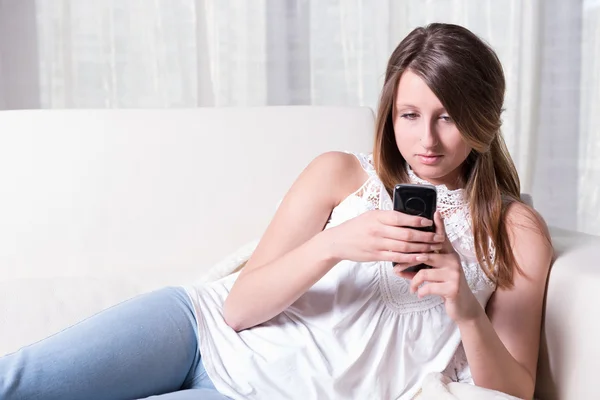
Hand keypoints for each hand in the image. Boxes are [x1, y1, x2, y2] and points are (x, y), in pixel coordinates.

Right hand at [327, 210, 444, 264]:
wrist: (338, 242)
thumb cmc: (356, 227)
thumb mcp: (370, 216)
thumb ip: (387, 217)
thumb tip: (409, 217)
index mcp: (377, 217)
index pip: (400, 218)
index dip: (417, 220)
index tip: (429, 222)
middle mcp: (378, 230)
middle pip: (406, 234)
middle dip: (425, 237)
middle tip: (438, 238)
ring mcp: (377, 244)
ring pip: (404, 247)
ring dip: (422, 248)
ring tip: (434, 248)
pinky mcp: (376, 255)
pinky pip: (396, 257)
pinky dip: (410, 258)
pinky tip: (420, 257)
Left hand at [395, 211, 483, 323]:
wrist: (462, 307)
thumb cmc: (444, 286)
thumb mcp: (434, 274)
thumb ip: (420, 267)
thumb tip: (397, 267)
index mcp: (448, 254)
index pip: (442, 237)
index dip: (439, 225)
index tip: (436, 212)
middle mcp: (453, 260)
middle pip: (425, 254)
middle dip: (407, 262)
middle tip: (396, 269)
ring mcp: (455, 273)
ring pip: (424, 272)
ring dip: (413, 281)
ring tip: (412, 287)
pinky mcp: (453, 287)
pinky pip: (428, 286)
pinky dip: (421, 291)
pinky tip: (420, 294)